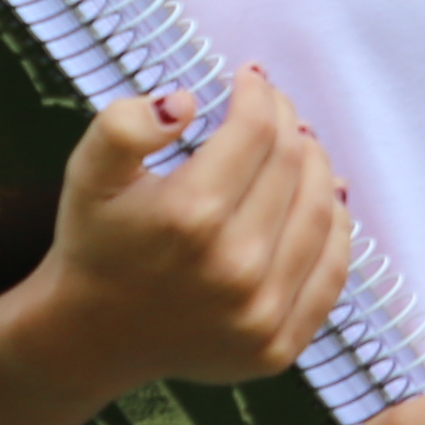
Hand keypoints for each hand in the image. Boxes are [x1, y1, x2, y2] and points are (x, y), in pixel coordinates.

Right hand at [16, 70, 353, 397]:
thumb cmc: (97, 242)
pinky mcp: (279, 346)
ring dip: (318, 167)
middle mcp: (233, 267)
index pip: (257, 131)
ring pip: (322, 212)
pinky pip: (332, 271)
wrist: (94, 335)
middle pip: (294, 165)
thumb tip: (186, 103)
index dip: (260, 94)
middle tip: (274, 109)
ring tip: (300, 147)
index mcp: (189, 216)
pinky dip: (336, 228)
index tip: (251, 79)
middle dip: (287, 122)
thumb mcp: (88, 171)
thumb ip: (124, 126)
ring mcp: (261, 313)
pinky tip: (325, 198)